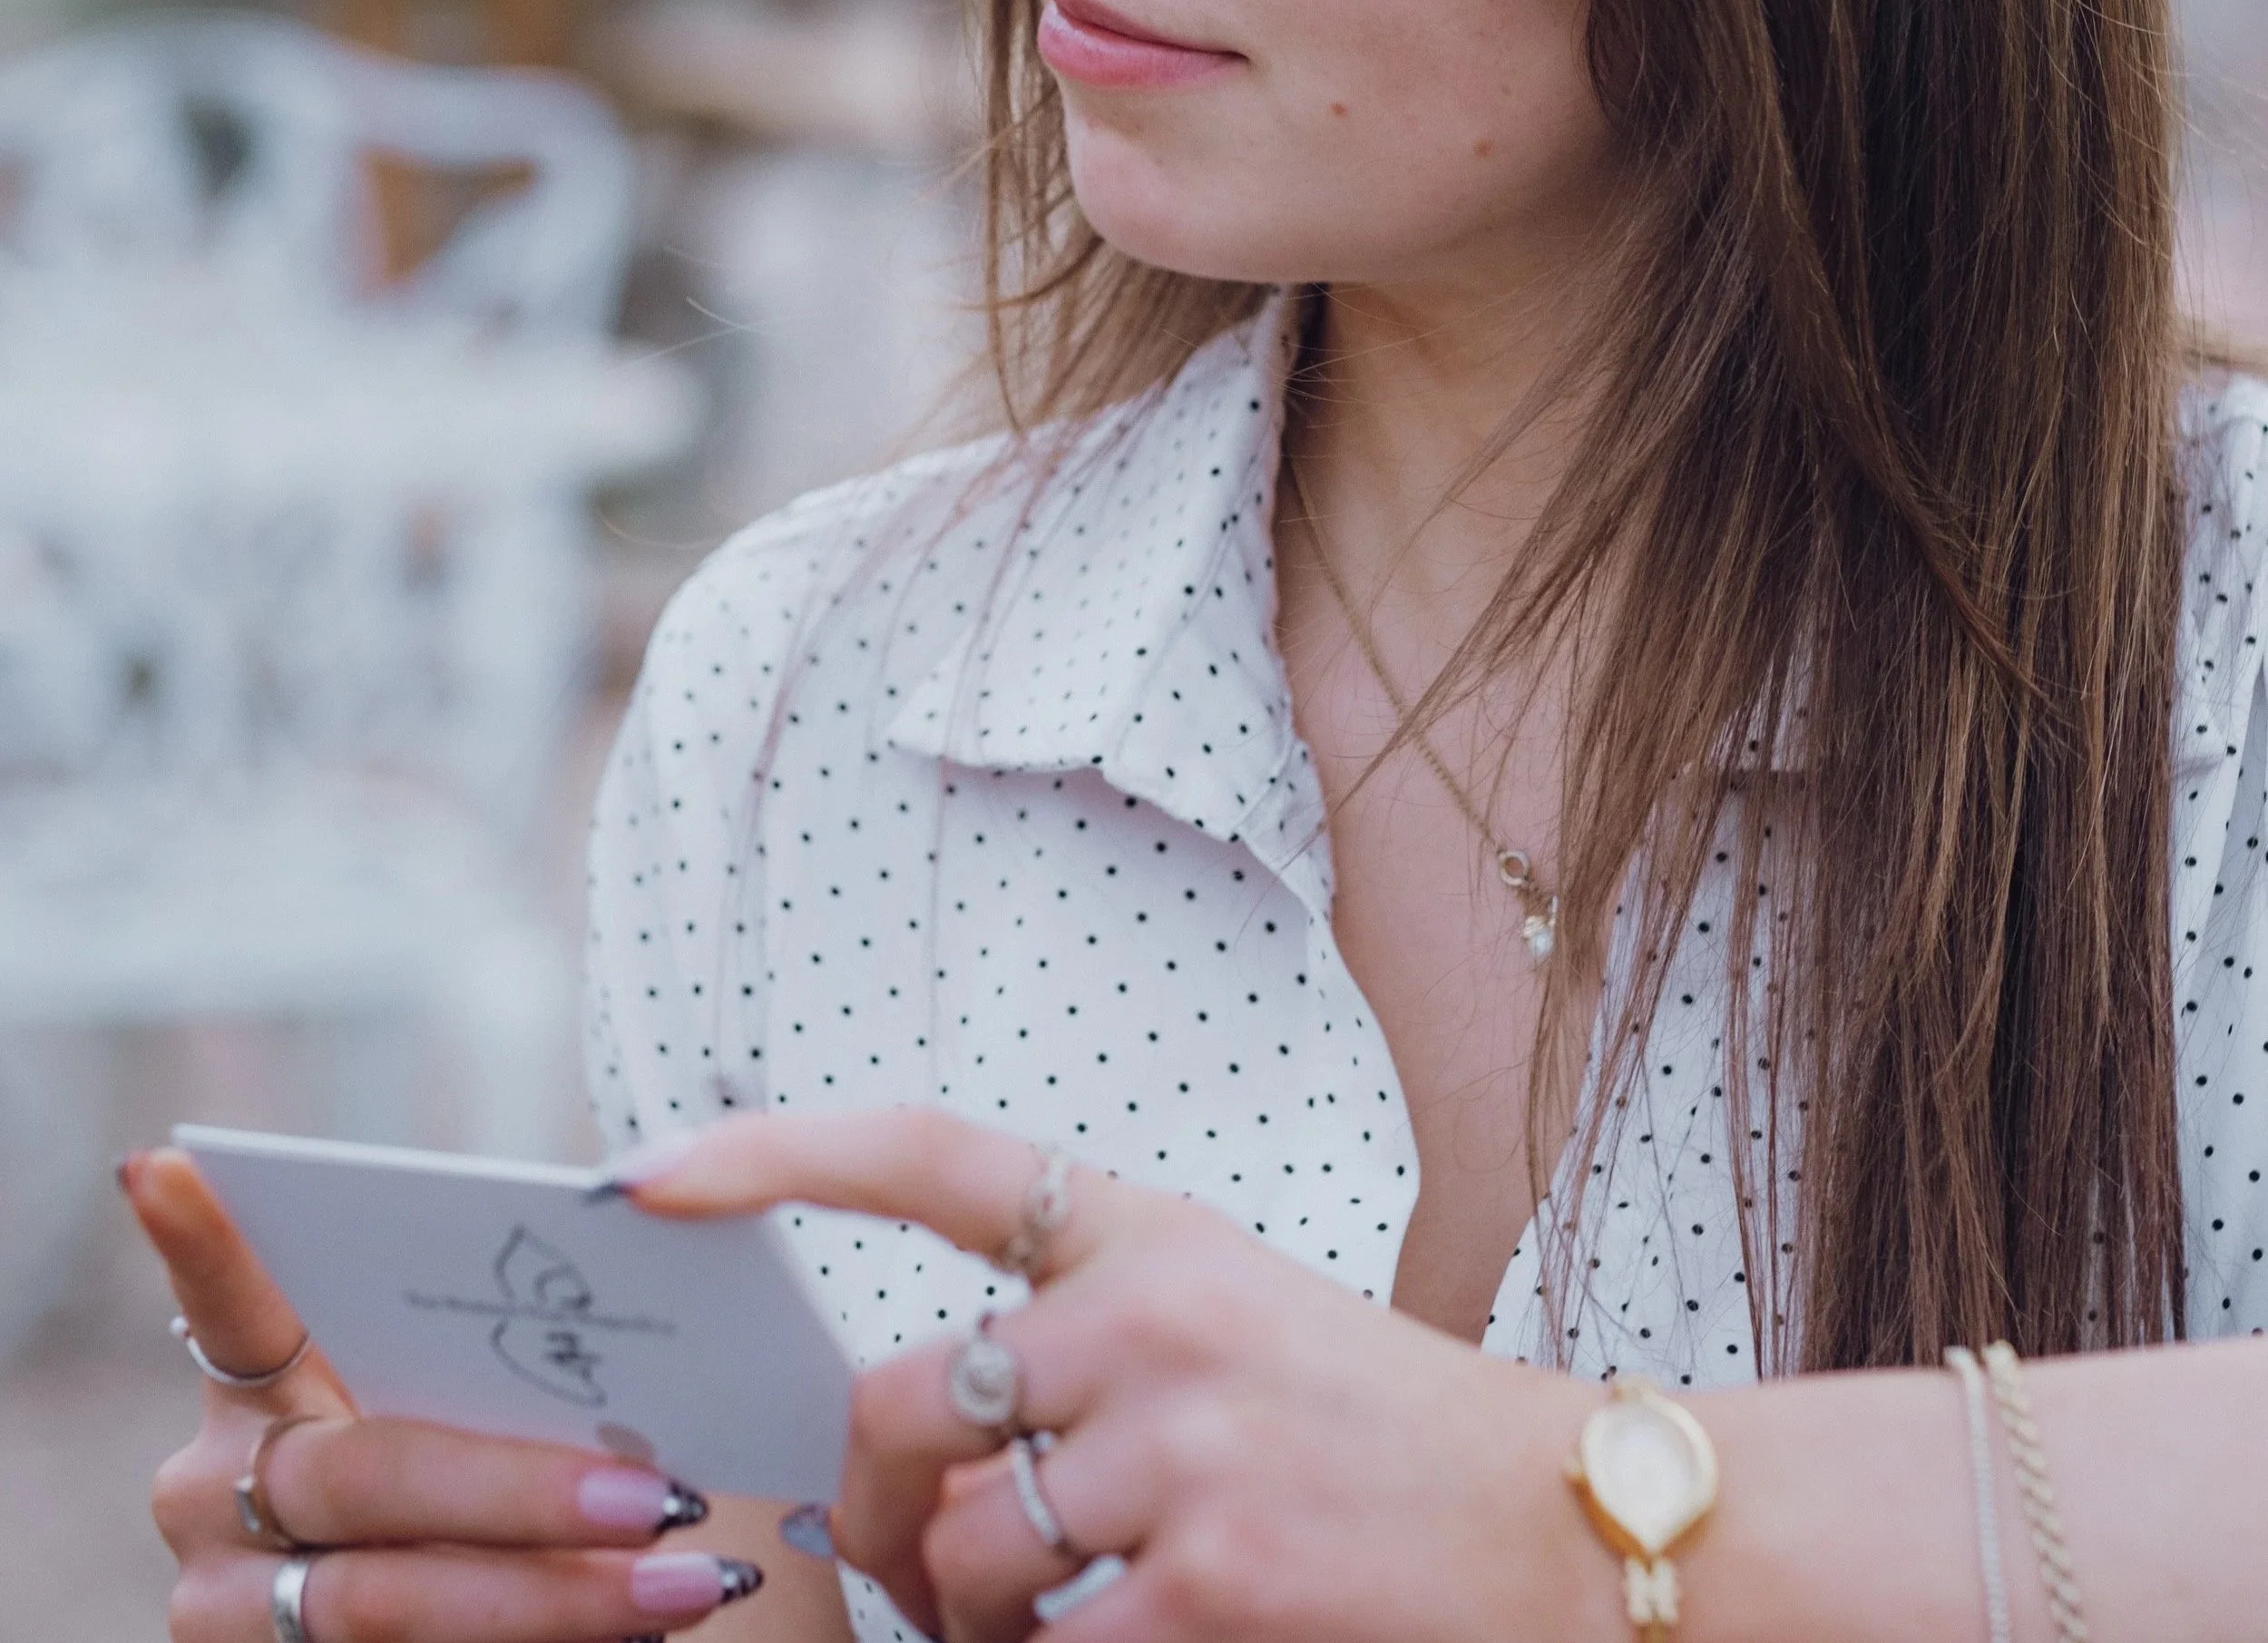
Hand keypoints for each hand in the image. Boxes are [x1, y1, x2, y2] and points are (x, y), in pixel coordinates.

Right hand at [122, 1149, 761, 1642]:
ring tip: (693, 1583)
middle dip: (527, 1491)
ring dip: (558, 1599)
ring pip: (391, 1607)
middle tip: (664, 1492)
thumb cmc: (495, 1461)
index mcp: (260, 1382)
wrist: (475, 1618)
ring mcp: (229, 1614)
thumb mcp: (480, 1394)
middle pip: (370, 1477)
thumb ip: (514, 1341)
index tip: (162, 1164)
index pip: (232, 1297)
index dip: (201, 1241)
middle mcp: (217, 1490)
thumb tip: (641, 1225)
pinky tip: (645, 1636)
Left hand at [615, 1109, 1604, 1642]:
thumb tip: (912, 1455)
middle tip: (905, 1562)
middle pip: (902, 1409)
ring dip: (968, 1616)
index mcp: (1151, 1233)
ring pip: (958, 1554)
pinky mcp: (1208, 1580)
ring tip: (1046, 1618)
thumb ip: (1079, 1354)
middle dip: (876, 1508)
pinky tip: (1134, 1639)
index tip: (649, 1169)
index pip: (933, 1156)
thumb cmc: (1374, 1431)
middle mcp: (1152, 1315)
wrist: (1562, 1521)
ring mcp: (1180, 1447)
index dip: (775, 1150)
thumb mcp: (1229, 1328)